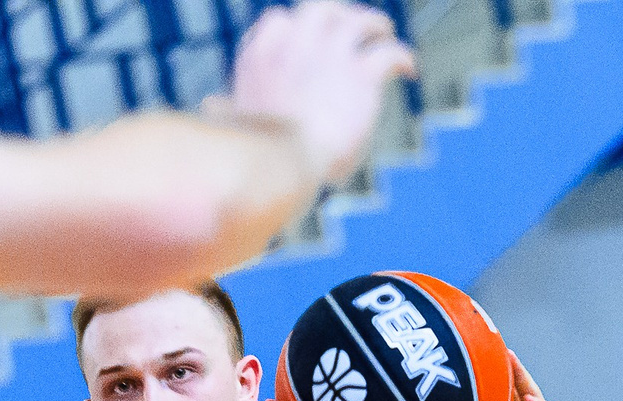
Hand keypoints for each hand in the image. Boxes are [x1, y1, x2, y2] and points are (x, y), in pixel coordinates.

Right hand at [230, 1, 417, 184]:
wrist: (283, 164)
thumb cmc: (255, 154)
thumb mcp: (234, 126)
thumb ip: (226, 109)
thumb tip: (213, 104)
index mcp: (261, 54)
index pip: (279, 21)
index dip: (294, 28)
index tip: (305, 42)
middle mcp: (297, 45)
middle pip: (321, 10)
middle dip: (337, 14)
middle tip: (350, 26)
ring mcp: (331, 55)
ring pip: (360, 21)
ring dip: (375, 24)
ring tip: (382, 33)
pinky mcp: (362, 75)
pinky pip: (389, 53)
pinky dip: (403, 57)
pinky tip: (409, 70)